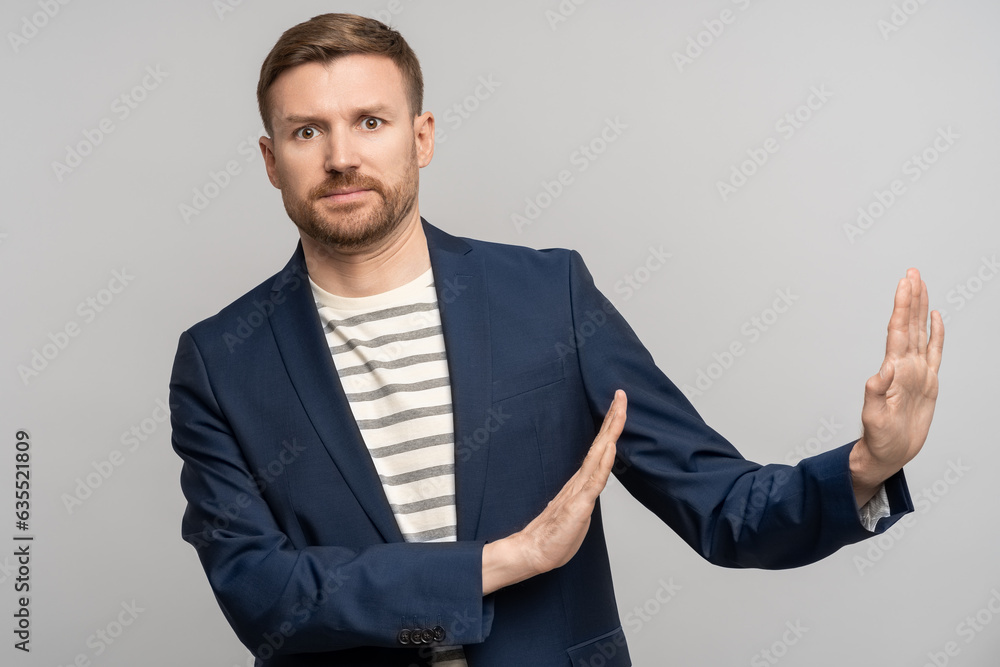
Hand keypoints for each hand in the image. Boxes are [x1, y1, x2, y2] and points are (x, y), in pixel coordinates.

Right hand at [482, 390, 626, 594]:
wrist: (533, 553)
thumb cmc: (554, 537)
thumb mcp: (577, 513)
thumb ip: (585, 497)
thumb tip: (592, 486)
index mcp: (582, 482)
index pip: (600, 449)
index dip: (610, 427)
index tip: (618, 406)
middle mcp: (581, 480)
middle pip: (601, 444)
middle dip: (613, 418)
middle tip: (621, 394)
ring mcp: (579, 491)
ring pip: (599, 455)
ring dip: (611, 431)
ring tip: (618, 409)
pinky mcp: (578, 505)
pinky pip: (594, 481)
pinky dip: (604, 462)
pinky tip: (610, 447)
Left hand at [851, 268, 943, 504]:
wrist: (888, 453)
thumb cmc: (879, 438)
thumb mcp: (875, 418)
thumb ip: (876, 396)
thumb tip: (878, 374)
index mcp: (894, 370)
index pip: (898, 330)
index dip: (902, 306)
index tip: (905, 284)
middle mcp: (904, 366)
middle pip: (909, 324)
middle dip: (911, 298)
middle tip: (912, 272)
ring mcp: (916, 372)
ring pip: (920, 332)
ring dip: (920, 308)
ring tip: (921, 285)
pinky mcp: (927, 382)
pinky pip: (934, 351)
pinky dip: (936, 333)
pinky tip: (935, 318)